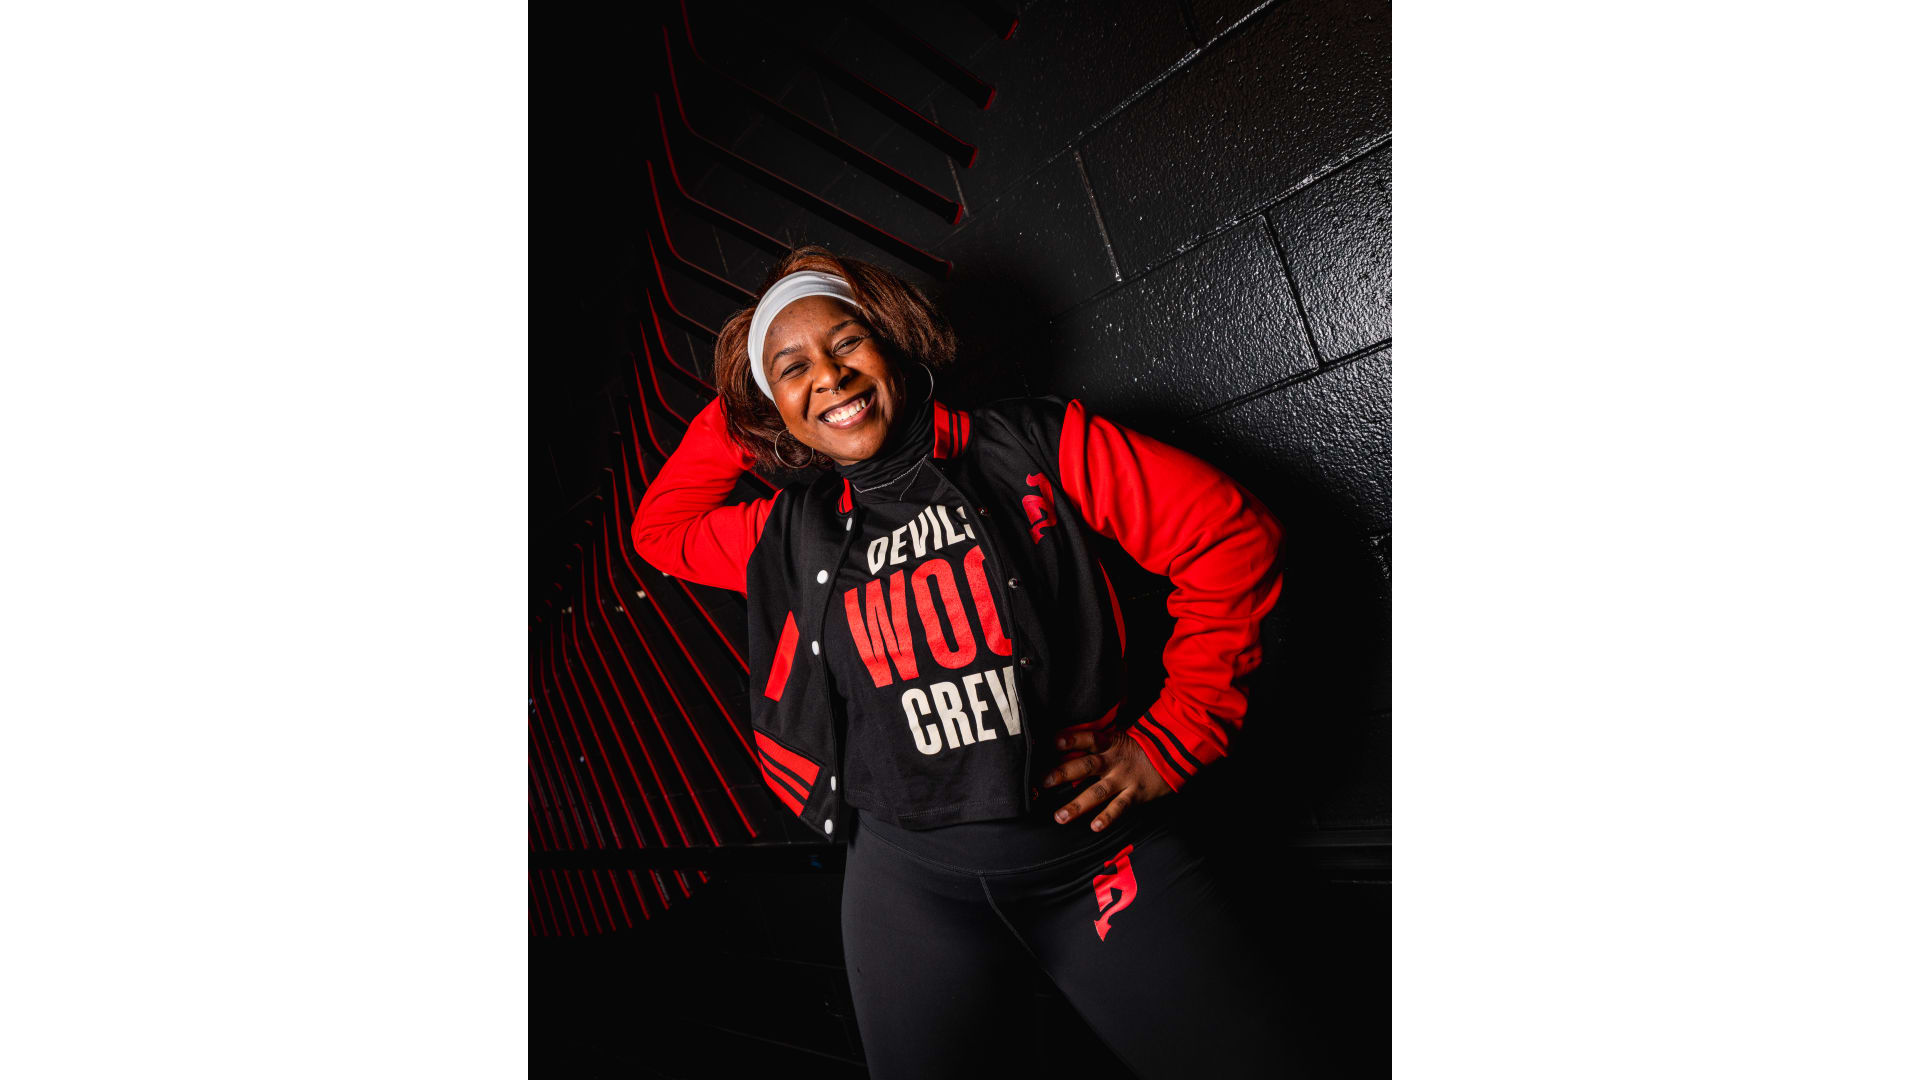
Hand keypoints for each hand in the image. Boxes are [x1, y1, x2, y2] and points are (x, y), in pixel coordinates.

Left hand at [1042, 727, 1172, 830]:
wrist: (1174, 753)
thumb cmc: (1140, 747)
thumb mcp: (1118, 738)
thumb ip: (1095, 745)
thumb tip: (1063, 748)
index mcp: (1109, 743)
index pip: (1087, 738)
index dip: (1070, 739)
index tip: (1050, 743)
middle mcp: (1113, 760)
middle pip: (1085, 766)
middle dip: (1063, 774)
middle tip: (1043, 782)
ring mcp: (1124, 778)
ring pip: (1098, 791)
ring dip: (1078, 805)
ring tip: (1060, 816)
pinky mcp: (1136, 794)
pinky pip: (1120, 807)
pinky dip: (1108, 817)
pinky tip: (1095, 826)